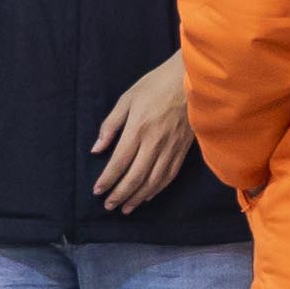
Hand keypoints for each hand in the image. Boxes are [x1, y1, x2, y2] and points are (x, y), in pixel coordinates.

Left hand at [92, 55, 198, 208]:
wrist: (192, 80)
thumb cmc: (156, 85)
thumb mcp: (128, 98)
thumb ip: (111, 125)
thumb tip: (97, 149)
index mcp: (138, 128)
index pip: (119, 162)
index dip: (107, 179)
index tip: (97, 191)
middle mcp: (155, 142)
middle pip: (135, 176)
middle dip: (120, 194)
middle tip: (109, 206)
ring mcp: (171, 148)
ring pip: (153, 181)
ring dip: (138, 197)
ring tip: (126, 208)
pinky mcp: (183, 150)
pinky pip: (169, 175)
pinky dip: (157, 189)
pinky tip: (148, 195)